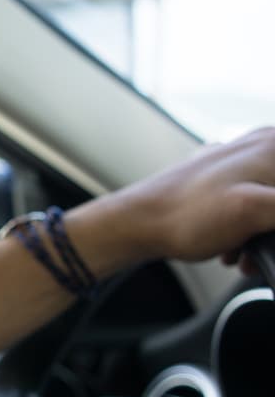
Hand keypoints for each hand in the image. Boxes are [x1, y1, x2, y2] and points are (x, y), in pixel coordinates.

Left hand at [94, 127, 274, 265]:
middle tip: (258, 247)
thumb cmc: (186, 215)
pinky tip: (235, 250)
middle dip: (274, 232)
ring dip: (268, 236)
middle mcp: (264, 145)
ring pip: (274, 206)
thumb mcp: (258, 211)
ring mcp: (245, 162)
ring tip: (242, 252)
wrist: (136, 224)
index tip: (266, 229)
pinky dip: (254, 232)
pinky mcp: (231, 181)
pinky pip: (260, 209)